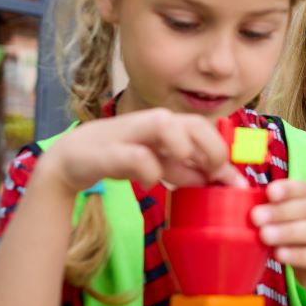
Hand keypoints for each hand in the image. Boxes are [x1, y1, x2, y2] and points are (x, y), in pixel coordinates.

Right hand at [42, 108, 245, 193]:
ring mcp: (131, 133)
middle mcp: (153, 124)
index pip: (205, 129)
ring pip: (166, 125)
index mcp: (168, 126)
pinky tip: (148, 184)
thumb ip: (186, 171)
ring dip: (182, 150)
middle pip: (194, 122)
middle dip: (212, 150)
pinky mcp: (109, 150)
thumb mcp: (159, 166)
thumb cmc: (120, 157)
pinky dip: (149, 172)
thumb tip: (219, 182)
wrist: (73, 159)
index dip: (222, 154)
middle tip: (213, 177)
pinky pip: (138, 156)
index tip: (232, 183)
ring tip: (179, 174)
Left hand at [251, 179, 305, 290]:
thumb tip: (239, 206)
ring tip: (264, 235)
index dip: (287, 189)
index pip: (302, 188)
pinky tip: (279, 255)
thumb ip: (268, 212)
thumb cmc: (293, 238)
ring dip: (286, 232)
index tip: (268, 192)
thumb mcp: (283, 221)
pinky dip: (295, 255)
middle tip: (256, 217)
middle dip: (280, 211)